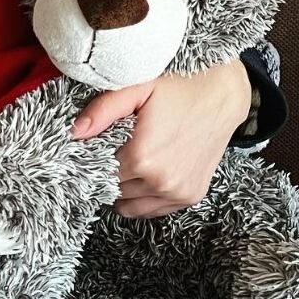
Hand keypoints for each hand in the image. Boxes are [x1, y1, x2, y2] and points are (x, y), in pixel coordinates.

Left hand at [70, 59, 251, 218]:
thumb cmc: (180, 88)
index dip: (94, 159)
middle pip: (114, 190)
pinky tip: (146, 175)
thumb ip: (103, 111)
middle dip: (109, 173)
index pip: (99, 172)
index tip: (96, 148)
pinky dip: (144, 198)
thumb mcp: (138, 88)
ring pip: (131, 205)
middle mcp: (160, 181)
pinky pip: (154, 210)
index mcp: (143, 156)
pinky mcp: (190, 196)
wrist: (223, 95)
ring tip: (130, 163)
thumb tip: (75, 134)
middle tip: (114, 151)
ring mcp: (177, 192)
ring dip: (125, 188)